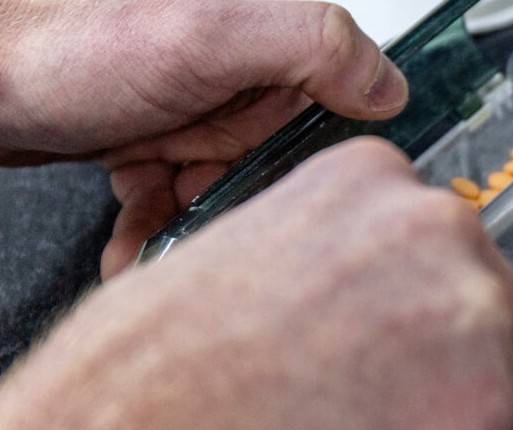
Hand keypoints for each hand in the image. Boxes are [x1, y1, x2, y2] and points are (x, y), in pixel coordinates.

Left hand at [0, 0, 407, 277]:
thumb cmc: (66, 44)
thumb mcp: (203, 33)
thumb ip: (307, 44)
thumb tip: (389, 85)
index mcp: (270, 38)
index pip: (347, 109)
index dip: (332, 168)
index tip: (312, 212)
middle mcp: (242, 72)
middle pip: (289, 166)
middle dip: (253, 214)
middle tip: (224, 239)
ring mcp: (202, 109)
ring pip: (232, 194)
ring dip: (200, 233)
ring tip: (168, 257)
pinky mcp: (163, 140)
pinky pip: (180, 202)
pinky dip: (158, 232)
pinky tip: (138, 252)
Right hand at [7, 137, 512, 429]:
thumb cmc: (152, 387)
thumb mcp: (242, 261)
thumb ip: (334, 271)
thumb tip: (373, 313)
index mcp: (373, 182)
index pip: (448, 250)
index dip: (442, 313)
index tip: (437, 344)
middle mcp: (441, 232)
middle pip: (499, 315)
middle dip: (470, 375)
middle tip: (424, 422)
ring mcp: (476, 318)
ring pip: (507, 390)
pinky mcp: (491, 412)